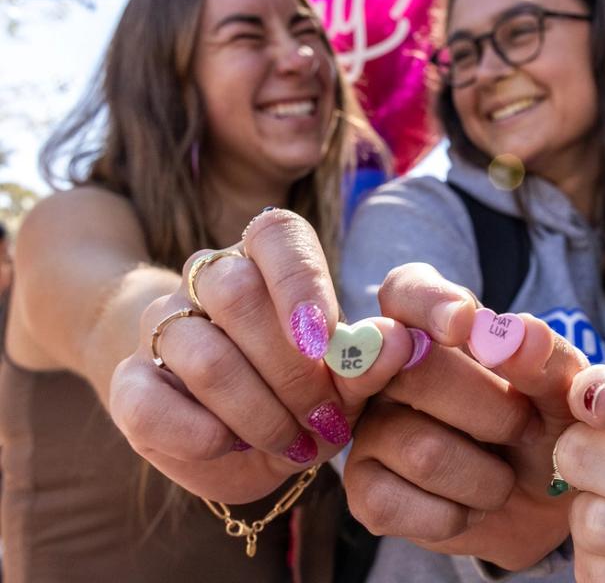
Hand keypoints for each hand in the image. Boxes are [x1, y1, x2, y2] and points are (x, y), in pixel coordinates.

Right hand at [109, 209, 417, 501]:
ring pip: (203, 354)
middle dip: (291, 369)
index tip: (324, 341)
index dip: (299, 282)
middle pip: (236, 293)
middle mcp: (210, 278)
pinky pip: (149, 402)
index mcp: (268, 257)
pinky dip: (197, 432)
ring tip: (295, 444)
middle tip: (327, 419)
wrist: (231, 426)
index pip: (275, 235)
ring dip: (258, 412)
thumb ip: (368, 361)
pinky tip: (230, 446)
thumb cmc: (304, 388)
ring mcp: (165, 326)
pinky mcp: (130, 382)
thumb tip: (399, 343)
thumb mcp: (345, 378)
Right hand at [343, 263, 589, 569]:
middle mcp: (389, 366)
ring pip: (421, 450)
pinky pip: (393, 502)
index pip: (407, 290)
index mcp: (436, 322)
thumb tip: (521, 336)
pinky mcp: (363, 489)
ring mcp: (371, 426)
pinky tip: (469, 506)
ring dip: (487, 478)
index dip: (429, 304)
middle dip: (493, 412)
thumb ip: (551, 359)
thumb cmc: (553, 425)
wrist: (551, 503)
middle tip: (528, 429)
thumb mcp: (568, 389)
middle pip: (415, 372)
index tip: (464, 325)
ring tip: (502, 477)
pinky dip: (454, 514)